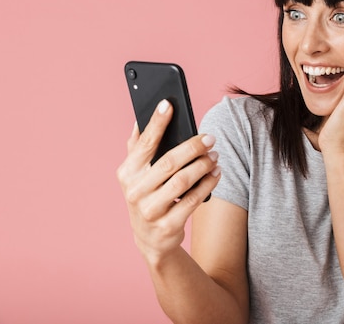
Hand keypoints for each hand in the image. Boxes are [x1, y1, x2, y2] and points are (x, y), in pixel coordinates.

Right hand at [116, 100, 220, 263]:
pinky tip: (216, 174)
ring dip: (203, 165)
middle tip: (210, 138)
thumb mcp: (137, 174)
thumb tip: (139, 118)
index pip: (144, 143)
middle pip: (168, 162)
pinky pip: (193, 199)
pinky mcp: (168, 225)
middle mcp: (135, 191)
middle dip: (193, 147)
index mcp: (127, 173)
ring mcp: (150, 210)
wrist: (151, 239)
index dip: (156, 123)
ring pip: (183, 181)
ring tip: (215, 156)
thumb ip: (137, 147)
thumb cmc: (147, 196)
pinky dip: (208, 184)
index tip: (168, 104)